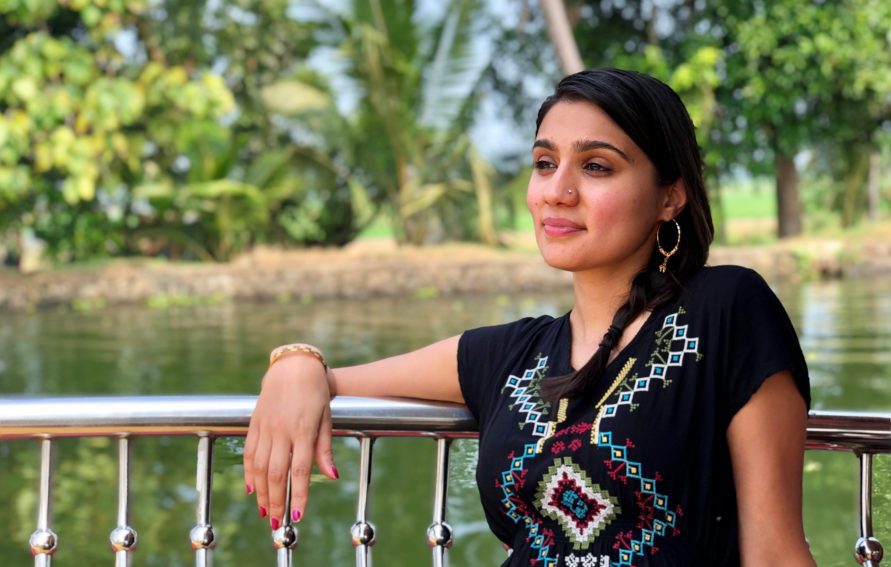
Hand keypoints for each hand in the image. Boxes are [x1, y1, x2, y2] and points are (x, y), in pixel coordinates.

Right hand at [244, 355, 337, 528]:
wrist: (293, 366)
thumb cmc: (315, 392)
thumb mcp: (326, 418)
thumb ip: (325, 448)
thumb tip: (332, 475)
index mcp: (302, 429)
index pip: (299, 470)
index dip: (298, 494)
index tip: (297, 515)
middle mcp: (282, 430)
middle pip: (276, 473)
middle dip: (277, 500)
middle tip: (277, 522)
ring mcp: (266, 426)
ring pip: (260, 466)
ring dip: (262, 492)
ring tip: (265, 511)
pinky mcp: (255, 423)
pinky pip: (250, 452)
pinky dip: (249, 473)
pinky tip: (252, 489)